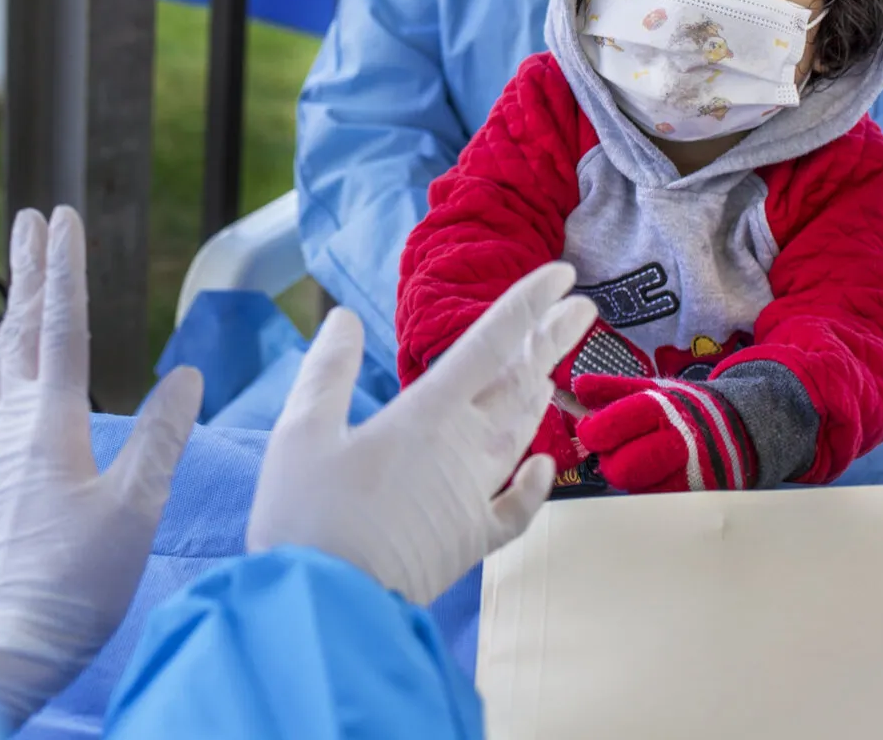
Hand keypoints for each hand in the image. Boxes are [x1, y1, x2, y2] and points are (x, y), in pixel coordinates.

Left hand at [0, 207, 202, 726]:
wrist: (15, 644)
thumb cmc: (79, 583)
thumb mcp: (137, 508)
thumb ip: (161, 437)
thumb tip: (186, 372)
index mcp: (54, 424)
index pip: (62, 328)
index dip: (64, 269)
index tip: (63, 218)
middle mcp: (15, 427)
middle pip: (23, 332)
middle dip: (30, 272)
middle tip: (33, 219)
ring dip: (7, 311)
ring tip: (11, 269)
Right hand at [246, 262, 595, 604]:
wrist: (327, 606)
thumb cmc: (306, 519)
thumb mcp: (299, 432)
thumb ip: (326, 371)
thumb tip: (342, 319)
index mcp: (425, 416)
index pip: (488, 344)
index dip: (527, 304)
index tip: (561, 275)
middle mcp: (462, 451)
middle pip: (518, 383)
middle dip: (551, 341)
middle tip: (583, 309)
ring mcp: (473, 498)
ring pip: (521, 434)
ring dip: (541, 393)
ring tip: (556, 364)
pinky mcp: (471, 542)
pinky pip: (517, 507)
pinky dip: (536, 483)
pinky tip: (545, 463)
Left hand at [571, 374, 756, 492]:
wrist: (738, 427)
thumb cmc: (682, 407)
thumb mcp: (650, 388)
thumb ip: (611, 388)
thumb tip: (577, 386)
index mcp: (663, 408)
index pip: (619, 422)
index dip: (595, 431)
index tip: (588, 432)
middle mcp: (679, 441)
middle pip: (625, 466)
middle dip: (609, 461)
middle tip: (611, 452)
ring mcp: (691, 473)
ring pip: (639, 489)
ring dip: (628, 477)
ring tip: (633, 461)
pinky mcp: (697, 496)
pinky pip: (658, 501)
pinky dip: (647, 489)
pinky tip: (651, 476)